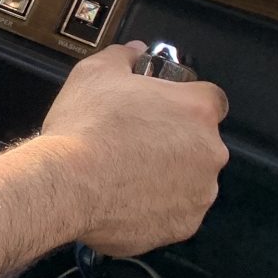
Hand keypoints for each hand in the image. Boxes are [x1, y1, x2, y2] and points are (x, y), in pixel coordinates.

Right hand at [34, 41, 230, 256]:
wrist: (67, 185)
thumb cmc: (84, 127)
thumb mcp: (94, 73)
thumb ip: (122, 57)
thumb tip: (135, 52)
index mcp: (196, 110)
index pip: (210, 99)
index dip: (184, 103)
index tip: (161, 109)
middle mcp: (209, 151)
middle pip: (200, 142)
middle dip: (174, 142)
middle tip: (133, 142)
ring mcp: (200, 192)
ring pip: (190, 180)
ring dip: (167, 176)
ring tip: (124, 174)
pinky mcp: (184, 225)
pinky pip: (175, 212)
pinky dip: (156, 207)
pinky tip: (123, 198)